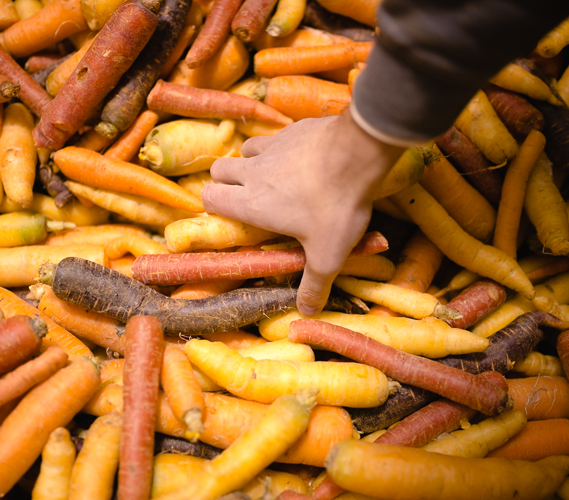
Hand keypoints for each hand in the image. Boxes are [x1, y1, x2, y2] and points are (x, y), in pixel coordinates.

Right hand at [203, 108, 404, 315]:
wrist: (357, 153)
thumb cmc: (335, 207)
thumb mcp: (327, 254)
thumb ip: (314, 284)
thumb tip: (305, 311)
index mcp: (251, 203)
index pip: (210, 197)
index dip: (214, 205)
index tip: (230, 214)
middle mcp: (253, 172)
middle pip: (220, 168)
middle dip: (227, 180)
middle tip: (248, 194)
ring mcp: (272, 146)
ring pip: (245, 149)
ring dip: (252, 160)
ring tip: (274, 175)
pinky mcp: (293, 128)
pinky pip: (276, 136)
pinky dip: (281, 146)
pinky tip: (303, 156)